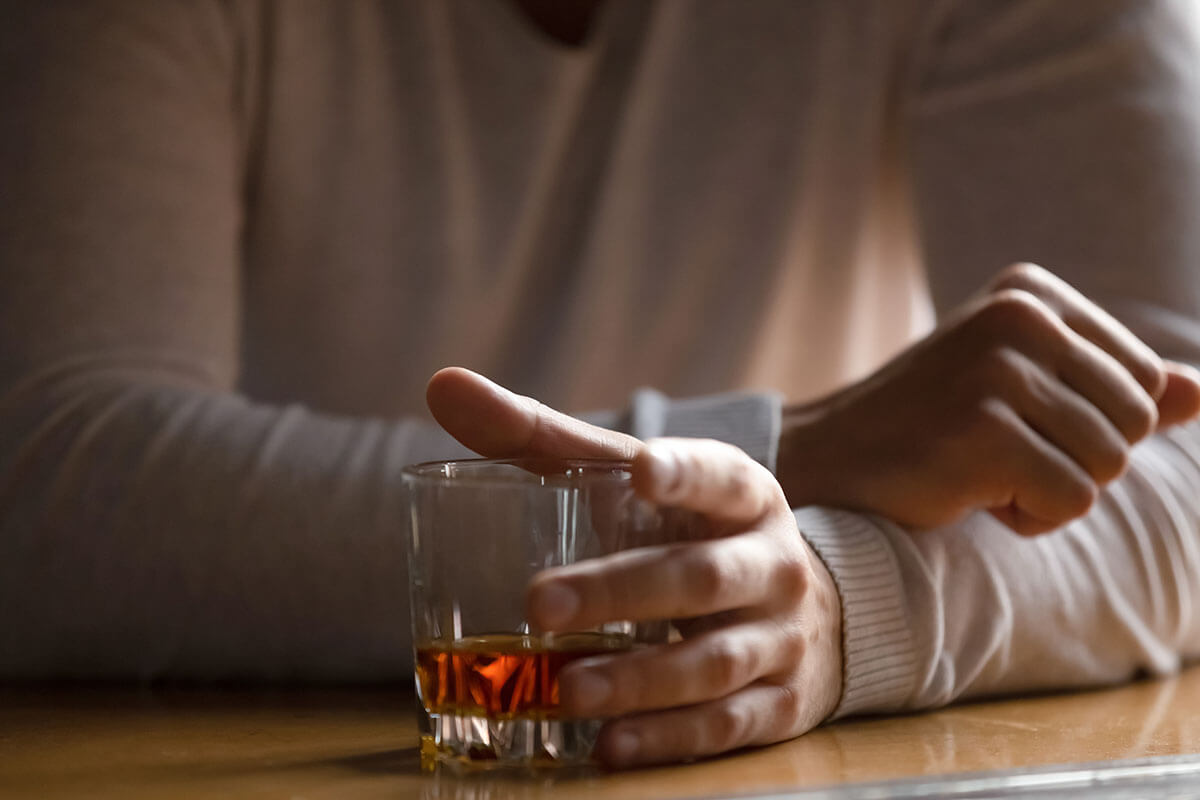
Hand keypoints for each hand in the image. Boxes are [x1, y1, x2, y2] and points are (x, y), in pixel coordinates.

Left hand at [426, 367, 842, 767]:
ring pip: (714, 662)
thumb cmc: (686, 529)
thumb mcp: (634, 482)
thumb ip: (542, 438)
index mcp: (741, 495)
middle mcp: (772, 563)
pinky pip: (727, 725)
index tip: (642, 471)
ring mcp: (782, 638)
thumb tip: (442, 387)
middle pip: (702, 576)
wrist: (802, 611)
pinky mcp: (781, 704)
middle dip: (621, 591)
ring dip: (639, 680)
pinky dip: (668, 739)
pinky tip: (608, 745)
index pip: (719, 476)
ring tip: (565, 690)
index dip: (686, 473)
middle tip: (539, 604)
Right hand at [777, 262, 1199, 534]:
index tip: (1014, 423)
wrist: (828, 460)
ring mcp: (998, 371)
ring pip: (1111, 465)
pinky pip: (1072, 501)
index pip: (1146, 380)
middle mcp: (1018, 318)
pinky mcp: (983, 430)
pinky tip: (967, 494)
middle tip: (997, 454)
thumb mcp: (1024, 389)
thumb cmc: (930, 428)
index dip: (1091, 425)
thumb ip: (1111, 386)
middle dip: (1079, 460)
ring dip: (1052, 491)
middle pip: (1138, 422)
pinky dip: (1027, 517)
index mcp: (1030, 294)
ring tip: (979, 471)